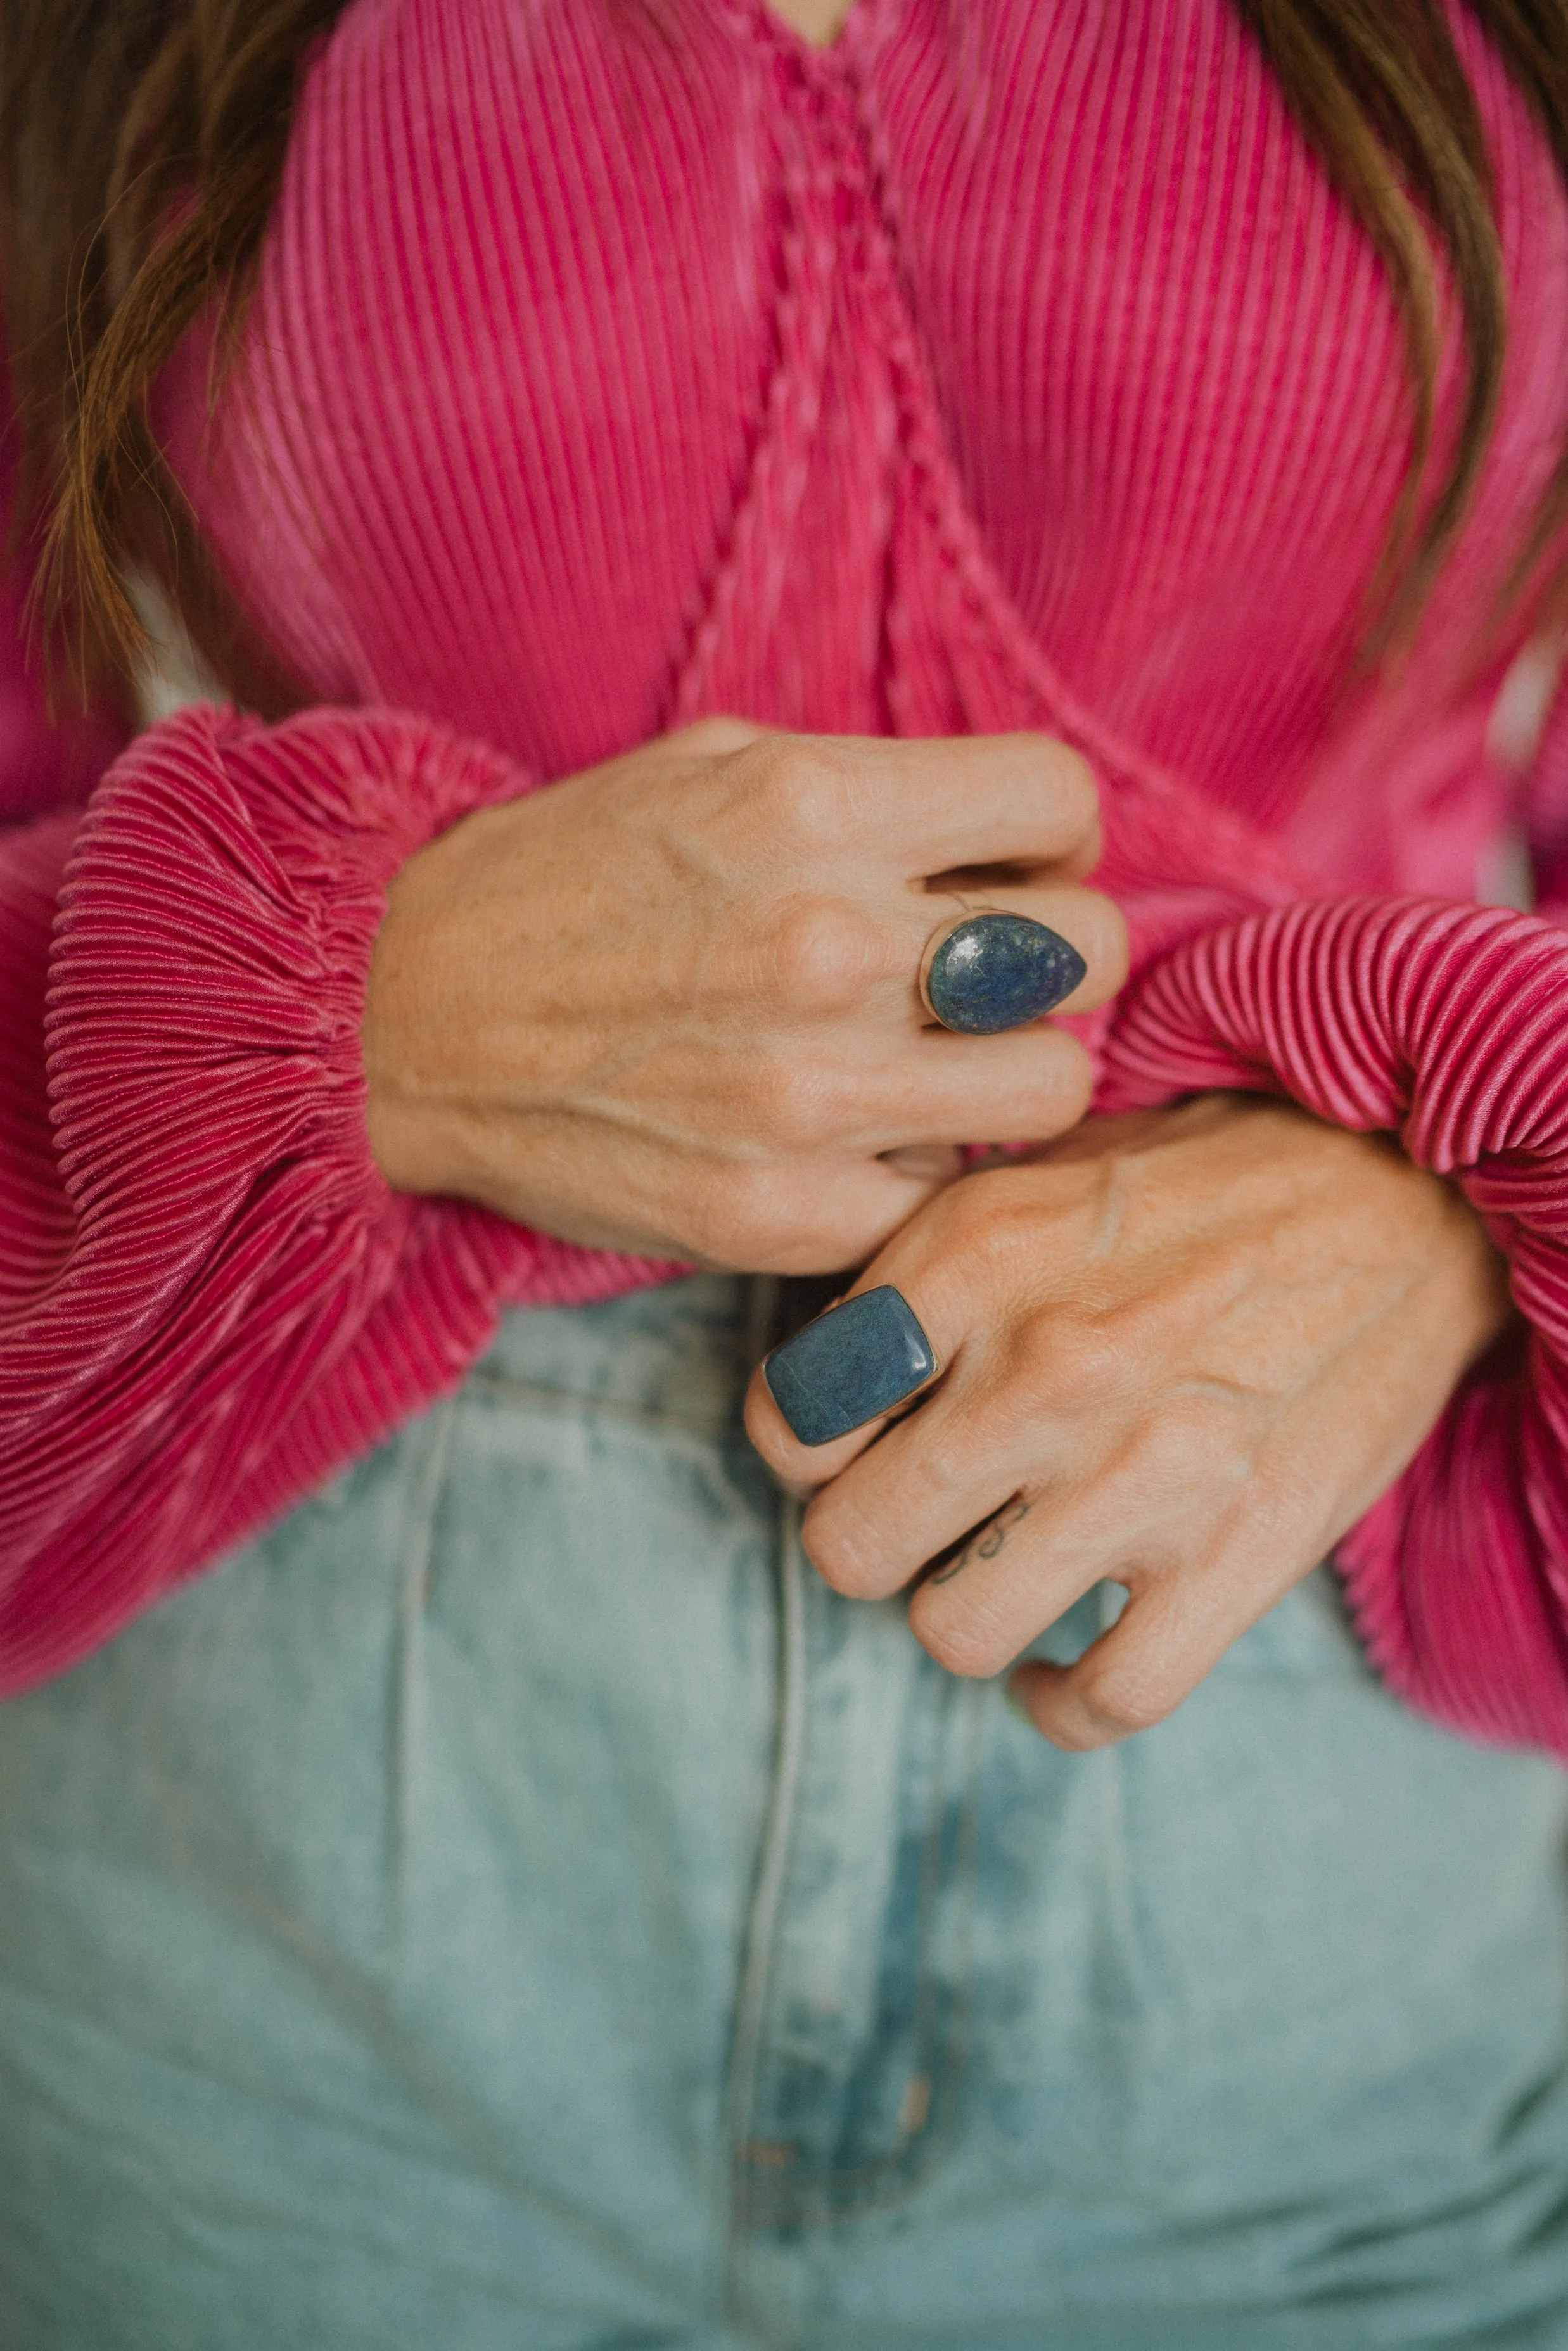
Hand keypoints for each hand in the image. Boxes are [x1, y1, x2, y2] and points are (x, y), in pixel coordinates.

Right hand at [363, 720, 1124, 1270]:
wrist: (399, 1021)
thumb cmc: (567, 880)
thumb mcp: (713, 765)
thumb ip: (877, 793)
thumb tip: (1019, 848)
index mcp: (815, 804)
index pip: (1061, 800)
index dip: (1055, 835)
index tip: (1016, 864)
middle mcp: (829, 944)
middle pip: (1089, 951)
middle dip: (1051, 956)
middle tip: (986, 973)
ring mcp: (809, 1094)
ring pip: (1053, 1086)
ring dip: (1007, 1071)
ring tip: (933, 1061)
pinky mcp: (782, 1214)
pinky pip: (944, 1189)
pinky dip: (914, 1165)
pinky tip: (852, 1134)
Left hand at [744, 1094, 1512, 1741]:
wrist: (1398, 1202)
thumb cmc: (1197, 1187)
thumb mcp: (1029, 1178)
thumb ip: (914, 1272)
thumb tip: (817, 1371)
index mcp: (975, 1257)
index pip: (793, 1416)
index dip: (805, 1446)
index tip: (849, 1442)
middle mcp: (1046, 1368)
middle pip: (851, 1545)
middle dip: (868, 1538)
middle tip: (915, 1510)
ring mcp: (1145, 1475)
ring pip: (953, 1635)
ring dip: (962, 1613)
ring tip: (995, 1566)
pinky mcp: (1238, 1558)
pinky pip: (1101, 1699)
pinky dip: (1060, 1699)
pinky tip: (1056, 1660)